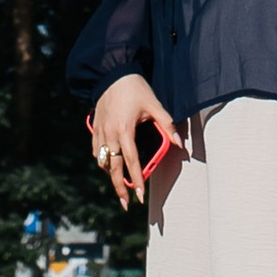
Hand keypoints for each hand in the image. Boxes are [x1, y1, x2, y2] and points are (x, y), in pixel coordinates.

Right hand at [88, 73, 179, 203]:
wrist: (112, 73)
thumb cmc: (134, 88)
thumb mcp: (154, 104)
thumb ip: (167, 125)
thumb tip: (181, 143)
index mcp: (125, 131)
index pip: (132, 163)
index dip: (137, 181)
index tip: (140, 197)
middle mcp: (110, 134)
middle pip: (113, 169)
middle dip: (119, 189)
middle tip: (126, 204)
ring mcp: (100, 132)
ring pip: (103, 161)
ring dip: (111, 176)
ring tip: (120, 187)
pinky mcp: (95, 128)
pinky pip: (96, 151)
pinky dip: (102, 161)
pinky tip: (109, 166)